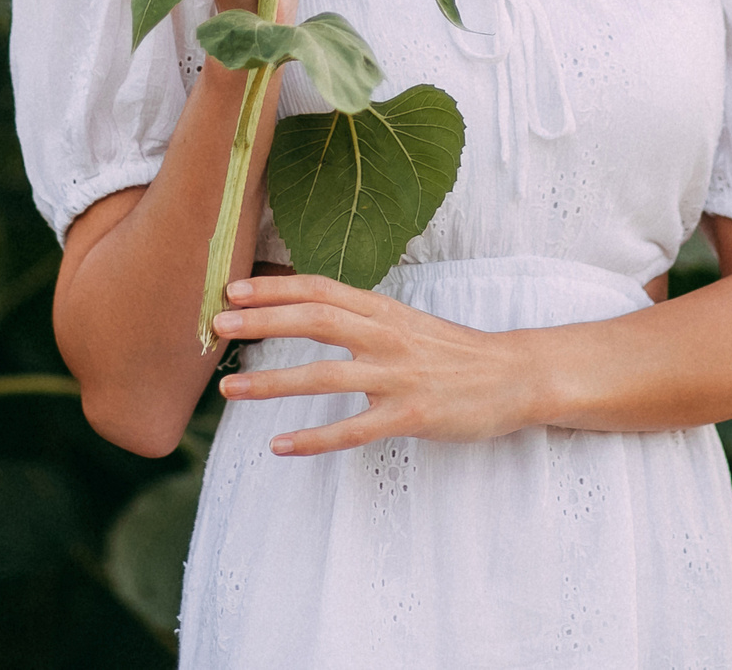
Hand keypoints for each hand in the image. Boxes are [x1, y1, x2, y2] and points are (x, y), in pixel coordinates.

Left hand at [209, 274, 540, 454]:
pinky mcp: (410, 415)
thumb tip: (311, 311)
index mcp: (384, 310)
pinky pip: (352, 430)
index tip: (234, 288)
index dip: (275, 286)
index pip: (321, 288)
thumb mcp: (407, 322)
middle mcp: (387, 336)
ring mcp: (398, 377)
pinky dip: (313, 439)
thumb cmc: (455, 352)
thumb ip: (363, 318)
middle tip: (216, 326)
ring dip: (272, 382)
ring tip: (230, 389)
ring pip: (324, 377)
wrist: (515, 376)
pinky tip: (280, 446)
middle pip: (315, 320)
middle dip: (262, 321)